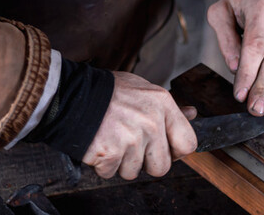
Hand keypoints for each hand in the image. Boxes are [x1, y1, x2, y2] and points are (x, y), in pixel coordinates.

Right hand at [81, 72, 196, 179]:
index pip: (188, 143)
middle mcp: (151, 123)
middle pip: (162, 166)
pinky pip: (112, 173)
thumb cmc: (108, 92)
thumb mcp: (143, 89)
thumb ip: (169, 107)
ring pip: (134, 172)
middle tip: (132, 146)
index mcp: (162, 105)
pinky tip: (100, 145)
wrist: (71, 95)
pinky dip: (104, 164)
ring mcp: (131, 140)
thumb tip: (192, 113)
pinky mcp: (111, 154)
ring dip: (122, 163)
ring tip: (113, 141)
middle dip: (147, 162)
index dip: (177, 151)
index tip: (166, 149)